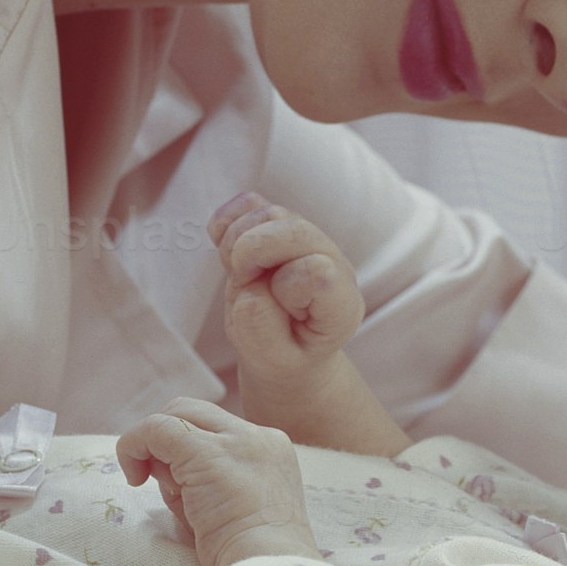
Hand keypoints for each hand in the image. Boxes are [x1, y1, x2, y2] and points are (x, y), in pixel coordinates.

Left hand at [115, 400, 320, 565]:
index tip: (180, 487)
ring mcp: (236, 440)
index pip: (217, 430)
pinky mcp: (206, 452)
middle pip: (196, 411)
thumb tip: (157, 465)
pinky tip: (133, 476)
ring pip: (177, 412)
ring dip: (153, 446)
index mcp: (270, 451)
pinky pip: (157, 428)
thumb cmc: (248, 557)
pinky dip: (134, 445)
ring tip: (167, 494)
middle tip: (159, 482)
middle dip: (167, 439)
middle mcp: (257, 437)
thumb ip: (199, 481)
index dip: (186, 451)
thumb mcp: (226, 509)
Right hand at [206, 195, 402, 453]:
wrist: (283, 350)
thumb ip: (261, 329)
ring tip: (239, 275)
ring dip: (238, 242)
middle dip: (252, 253)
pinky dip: (227, 221)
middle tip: (243, 282)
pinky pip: (249, 203)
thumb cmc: (282, 357)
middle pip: (292, 230)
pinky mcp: (278, 226)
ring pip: (268, 214)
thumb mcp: (272, 362)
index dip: (285, 287)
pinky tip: (226, 254)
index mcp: (341, 303)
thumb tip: (249, 285)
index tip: (277, 310)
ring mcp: (307, 238)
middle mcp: (332, 262)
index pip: (319, 271)